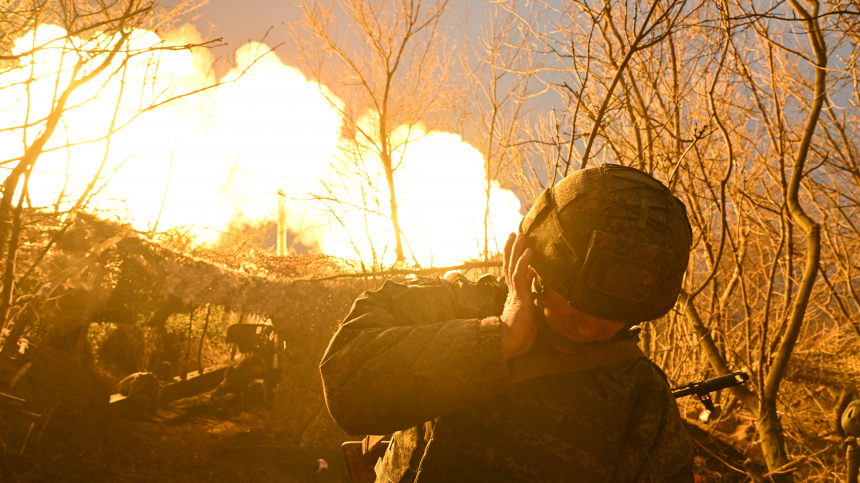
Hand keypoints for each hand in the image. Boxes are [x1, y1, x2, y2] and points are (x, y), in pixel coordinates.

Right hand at [500, 233, 536, 359]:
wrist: (509, 345)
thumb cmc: (519, 336)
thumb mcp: (530, 317)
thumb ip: (531, 306)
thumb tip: (536, 298)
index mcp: (515, 295)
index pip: (514, 272)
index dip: (516, 258)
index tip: (520, 247)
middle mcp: (513, 291)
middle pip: (510, 264)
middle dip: (513, 248)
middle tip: (515, 233)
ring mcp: (515, 292)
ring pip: (513, 266)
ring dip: (517, 249)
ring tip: (520, 235)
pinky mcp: (519, 296)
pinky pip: (520, 276)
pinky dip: (524, 262)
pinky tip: (529, 251)